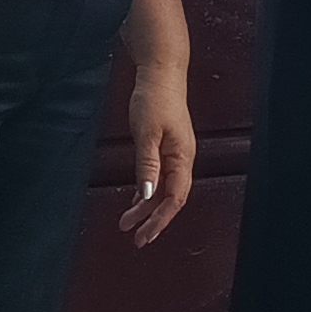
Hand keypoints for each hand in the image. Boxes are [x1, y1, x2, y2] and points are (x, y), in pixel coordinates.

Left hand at [123, 67, 195, 245]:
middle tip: (135, 238)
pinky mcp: (165, 147)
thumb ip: (148, 166)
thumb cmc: (156, 98)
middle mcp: (182, 159)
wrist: (161, 73)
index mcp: (183, 157)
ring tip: (128, 224)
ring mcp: (174, 154)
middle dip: (153, 220)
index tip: (144, 235)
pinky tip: (135, 200)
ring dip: (147, 208)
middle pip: (170, 198)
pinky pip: (158, 177)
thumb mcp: (147, 133)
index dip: (161, 219)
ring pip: (163, 189)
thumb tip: (148, 195)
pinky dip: (146, 191)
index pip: (175, 198)